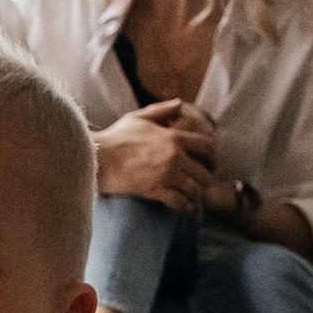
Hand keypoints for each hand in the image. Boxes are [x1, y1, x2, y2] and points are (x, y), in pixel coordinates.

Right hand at [94, 97, 218, 210]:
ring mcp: (166, 174)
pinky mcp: (155, 190)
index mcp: (173, 137)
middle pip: (205, 172)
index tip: (212, 165)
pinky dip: (186, 207)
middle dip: (207, 180)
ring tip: (195, 198)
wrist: (98, 157)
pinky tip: (185, 208)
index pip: (207, 147)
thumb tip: (180, 104)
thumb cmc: (115, 137)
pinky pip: (180, 202)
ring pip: (195, 189)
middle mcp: (174, 156)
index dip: (214, 158)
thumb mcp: (139, 117)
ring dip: (197, 195)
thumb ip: (162, 110)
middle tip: (204, 185)